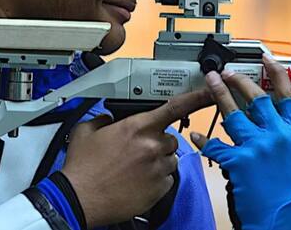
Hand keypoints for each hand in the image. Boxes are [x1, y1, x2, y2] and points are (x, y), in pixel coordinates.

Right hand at [61, 88, 214, 227]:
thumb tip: (108, 119)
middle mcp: (152, 145)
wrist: (80, 198)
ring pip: (170, 159)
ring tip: (134, 168)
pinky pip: (167, 179)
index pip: (175, 107)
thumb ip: (102, 119)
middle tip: (135, 152)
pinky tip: (137, 181)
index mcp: (137, 127)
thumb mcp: (85, 131)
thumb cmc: (83, 168)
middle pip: (169, 138)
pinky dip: (156, 179)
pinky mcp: (160, 188)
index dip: (197, 98)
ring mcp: (158, 168)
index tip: (211, 92)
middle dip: (156, 142)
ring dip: (157, 161)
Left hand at [190, 54, 290, 229]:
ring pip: (232, 112)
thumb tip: (277, 126)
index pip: (287, 94)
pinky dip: (202, 139)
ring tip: (209, 83)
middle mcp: (278, 135)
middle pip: (256, 97)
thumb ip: (287, 138)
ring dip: (218, 95)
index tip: (266, 60)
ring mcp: (258, 146)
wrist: (282, 220)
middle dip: (239, 81)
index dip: (276, 73)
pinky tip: (195, 135)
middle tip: (227, 72)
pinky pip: (215, 144)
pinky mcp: (239, 160)